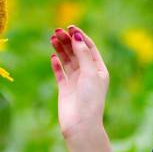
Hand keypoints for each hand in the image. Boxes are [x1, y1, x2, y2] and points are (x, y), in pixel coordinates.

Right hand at [50, 25, 109, 140]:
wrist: (81, 124)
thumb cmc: (90, 99)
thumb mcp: (90, 72)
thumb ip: (82, 53)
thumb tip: (76, 36)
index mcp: (99, 70)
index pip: (89, 48)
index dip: (80, 36)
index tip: (70, 27)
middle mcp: (88, 74)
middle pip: (77, 52)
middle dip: (68, 40)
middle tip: (57, 31)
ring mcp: (76, 81)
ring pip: (68, 60)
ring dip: (61, 49)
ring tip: (52, 37)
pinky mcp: (65, 89)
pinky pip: (60, 73)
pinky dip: (57, 64)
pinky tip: (53, 56)